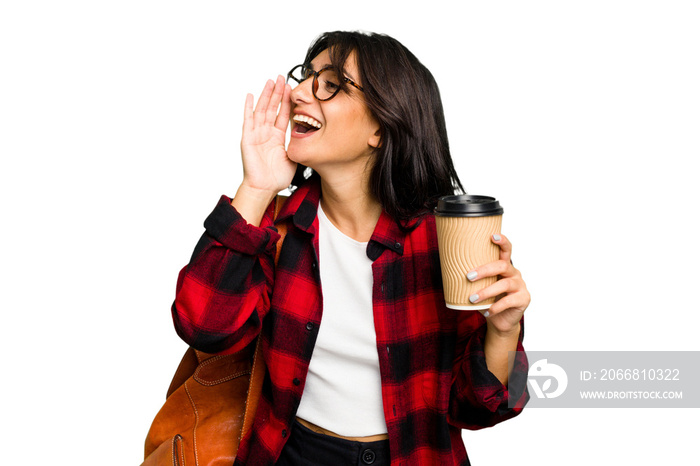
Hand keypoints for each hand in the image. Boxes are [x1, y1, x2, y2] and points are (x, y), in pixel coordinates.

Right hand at [240, 76, 295, 194]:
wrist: (265, 187)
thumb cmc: (277, 177)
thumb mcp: (293, 158)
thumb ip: (298, 146)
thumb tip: (311, 138)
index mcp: (277, 136)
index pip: (283, 114)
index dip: (287, 101)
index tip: (291, 88)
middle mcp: (266, 132)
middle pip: (272, 108)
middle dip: (277, 92)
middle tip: (281, 77)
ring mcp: (256, 134)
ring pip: (262, 110)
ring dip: (266, 95)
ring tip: (271, 81)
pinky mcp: (248, 138)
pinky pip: (248, 120)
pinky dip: (249, 108)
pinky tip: (251, 96)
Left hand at [467, 234, 529, 334]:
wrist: (500, 320)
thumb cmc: (487, 300)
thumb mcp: (478, 287)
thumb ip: (471, 278)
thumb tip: (447, 270)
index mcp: (504, 266)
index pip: (506, 249)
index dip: (502, 241)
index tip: (492, 236)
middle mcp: (514, 273)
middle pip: (502, 265)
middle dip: (484, 270)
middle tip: (469, 277)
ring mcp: (520, 285)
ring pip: (504, 284)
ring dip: (486, 292)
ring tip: (472, 299)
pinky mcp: (524, 299)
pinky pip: (509, 301)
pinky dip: (496, 307)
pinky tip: (487, 311)